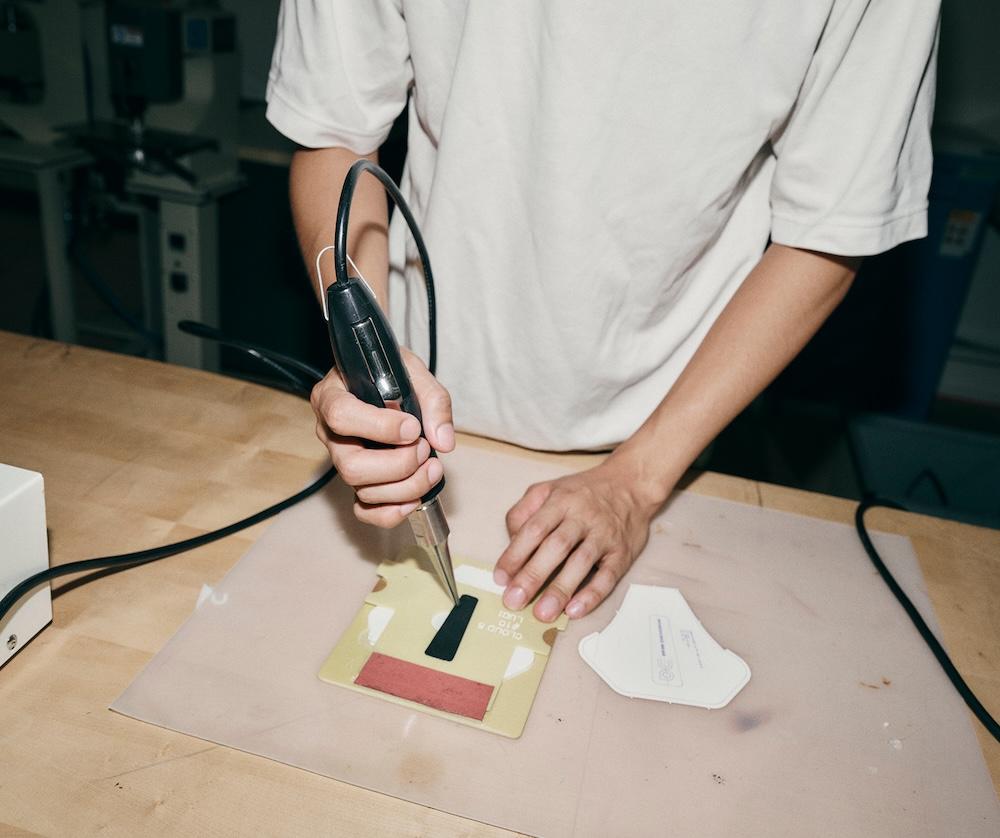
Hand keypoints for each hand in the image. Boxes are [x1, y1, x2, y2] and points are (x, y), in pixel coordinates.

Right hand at [311, 347, 454, 525]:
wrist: (385, 384)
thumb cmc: (390, 374)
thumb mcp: (412, 370)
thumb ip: (432, 400)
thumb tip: (442, 440)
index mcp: (332, 396)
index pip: (342, 416)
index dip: (380, 427)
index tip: (413, 428)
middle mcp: (330, 433)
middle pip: (351, 465)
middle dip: (397, 464)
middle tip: (424, 448)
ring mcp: (342, 460)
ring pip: (362, 488)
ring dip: (405, 486)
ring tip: (431, 467)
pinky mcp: (357, 481)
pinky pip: (363, 510)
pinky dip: (390, 512)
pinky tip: (414, 499)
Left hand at [493, 458, 664, 622]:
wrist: (631, 483)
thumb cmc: (583, 492)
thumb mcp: (548, 489)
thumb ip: (524, 512)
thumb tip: (511, 544)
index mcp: (560, 501)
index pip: (534, 529)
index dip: (515, 554)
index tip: (500, 578)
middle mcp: (582, 516)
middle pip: (556, 546)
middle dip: (533, 575)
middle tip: (514, 600)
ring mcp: (604, 534)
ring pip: (581, 562)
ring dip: (561, 589)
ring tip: (542, 613)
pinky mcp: (622, 552)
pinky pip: (608, 575)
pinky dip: (592, 594)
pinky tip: (575, 610)